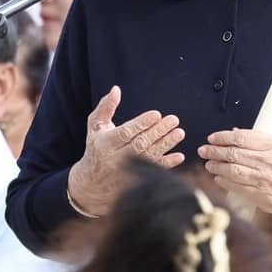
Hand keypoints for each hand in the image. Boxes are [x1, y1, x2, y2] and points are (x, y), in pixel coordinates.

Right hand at [65, 86, 185, 216]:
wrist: (92, 182)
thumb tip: (116, 90)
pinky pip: (153, 172)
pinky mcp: (135, 181)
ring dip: (166, 144)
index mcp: (105, 143)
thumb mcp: (95, 126)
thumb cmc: (96, 146)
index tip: (157, 114)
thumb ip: (105, 108)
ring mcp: (126, 172)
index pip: (125, 133)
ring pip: (149, 156)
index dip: (141, 123)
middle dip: (158, 131)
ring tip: (179, 133)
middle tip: (174, 120)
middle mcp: (115, 159)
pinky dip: (167, 164)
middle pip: (140, 144)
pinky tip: (179, 156)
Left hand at [198, 128, 271, 224]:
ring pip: (232, 171)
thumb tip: (239, 135)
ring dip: (216, 167)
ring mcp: (265, 181)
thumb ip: (263, 142)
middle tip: (204, 150)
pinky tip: (219, 179)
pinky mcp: (264, 197)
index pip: (241, 138)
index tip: (213, 138)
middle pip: (233, 154)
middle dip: (214, 151)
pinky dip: (225, 183)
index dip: (223, 137)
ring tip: (209, 164)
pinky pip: (238, 188)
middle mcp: (269, 162)